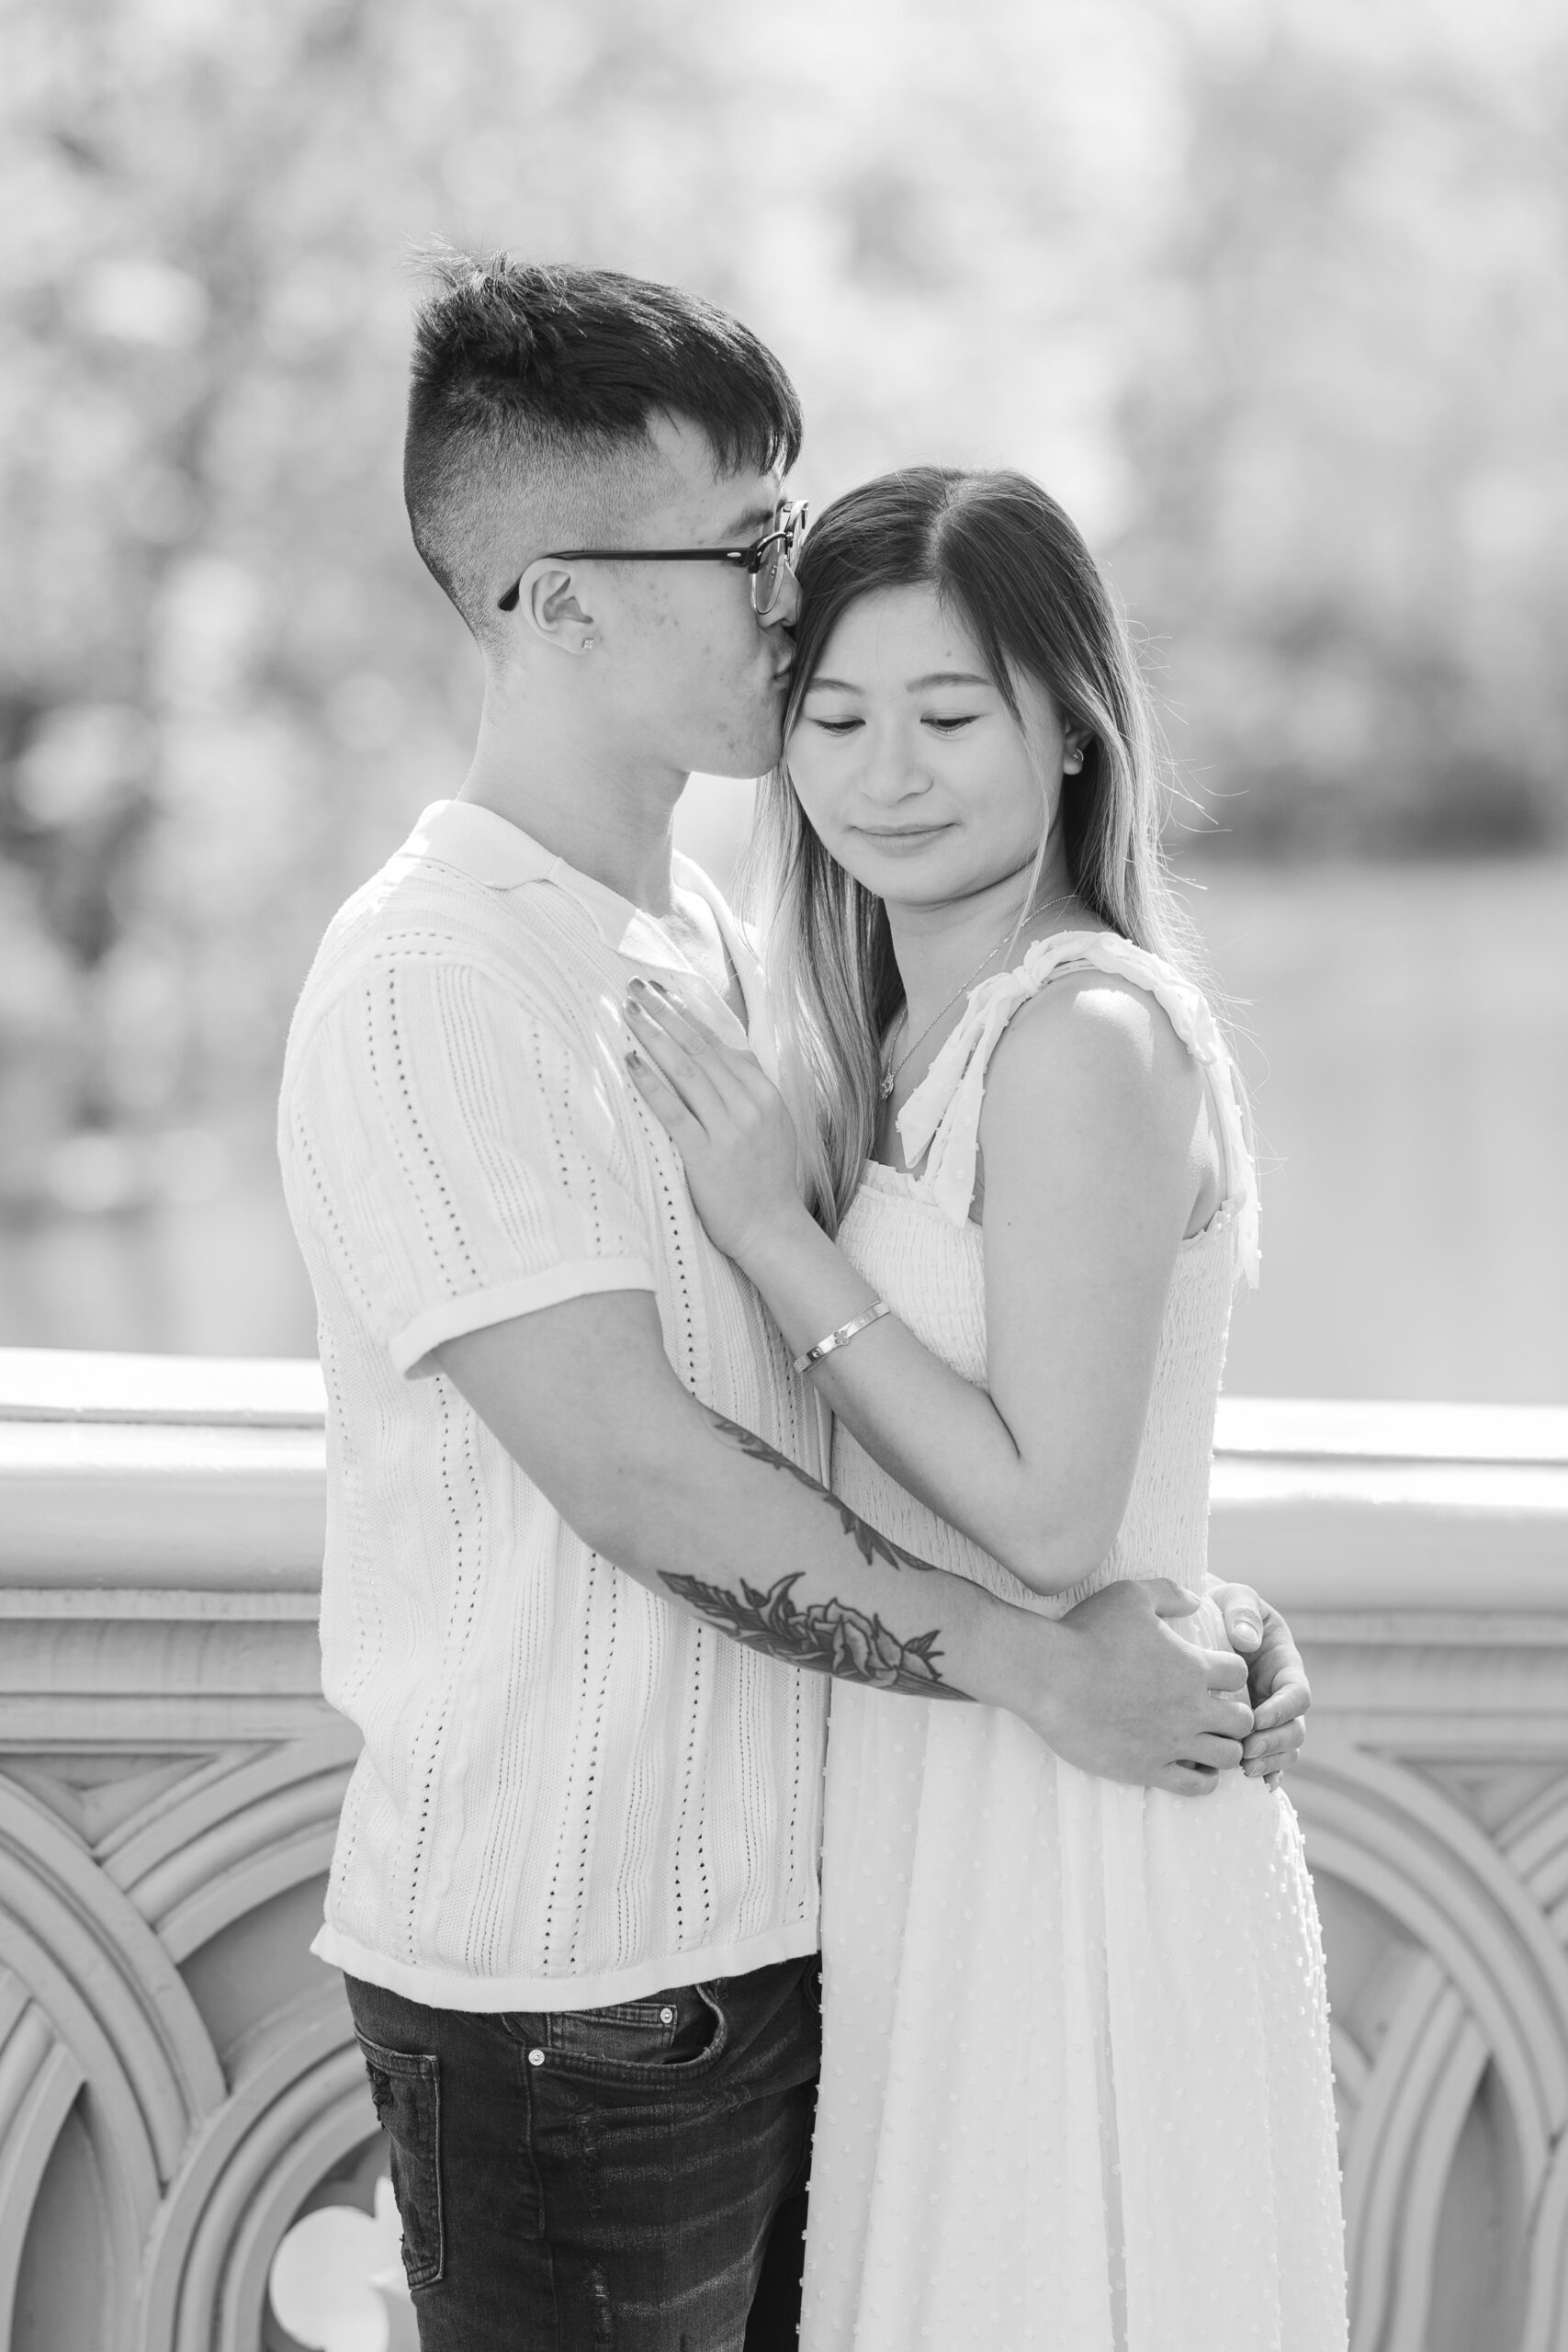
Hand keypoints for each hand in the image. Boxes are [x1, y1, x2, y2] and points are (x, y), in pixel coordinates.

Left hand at [624, 979, 806, 1262]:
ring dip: (654, 1037)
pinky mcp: (705, 1156)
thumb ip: (751, 1088)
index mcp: (766, 1095)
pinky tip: (631, 1061)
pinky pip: (673, 1111)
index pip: (721, 1045)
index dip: (689, 1016)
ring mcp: (729, 1130)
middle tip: (637, 989)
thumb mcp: (774, 1126)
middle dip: (666, 1014)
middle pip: (700, 1049)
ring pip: (686, 1071)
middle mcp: (749, 1106)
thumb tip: (728, 1051)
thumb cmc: (768, 1180)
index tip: (664, 993)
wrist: (772, 1229)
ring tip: (629, 1012)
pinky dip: (651, 1083)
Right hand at [1027, 1579, 1253, 1796]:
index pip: (1240, 1675)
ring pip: (1228, 1757)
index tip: (1212, 1674)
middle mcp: (1190, 1708)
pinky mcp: (1148, 1768)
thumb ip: (1169, 1593)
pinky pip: (1196, 1787)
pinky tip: (1189, 1766)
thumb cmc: (1086, 1632)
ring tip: (1205, 1740)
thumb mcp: (1129, 1595)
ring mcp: (1171, 1742)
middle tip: (1214, 1711)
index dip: (1230, 1673)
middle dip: (1234, 1714)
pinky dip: (1202, 1780)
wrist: (1048, 1677)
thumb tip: (1195, 1600)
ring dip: (1222, 1748)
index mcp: (1192, 1667)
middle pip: (1243, 1720)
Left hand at [1209, 1581, 1310, 1786]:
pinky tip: (1253, 1786)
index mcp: (1285, 1665)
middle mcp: (1280, 1695)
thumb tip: (1246, 1641)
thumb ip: (1243, 1612)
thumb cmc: (1222, 1606)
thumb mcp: (1236, 1598)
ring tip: (1243, 1768)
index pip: (1298, 1695)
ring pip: (1285, 1749)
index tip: (1256, 1719)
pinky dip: (1267, 1773)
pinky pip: (1267, 1758)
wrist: (1200, 1620)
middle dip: (1275, 1744)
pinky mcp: (1252, 1730)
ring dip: (1270, 1762)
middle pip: (1295, 1730)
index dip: (1282, 1711)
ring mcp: (1268, 1715)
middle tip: (1246, 1752)